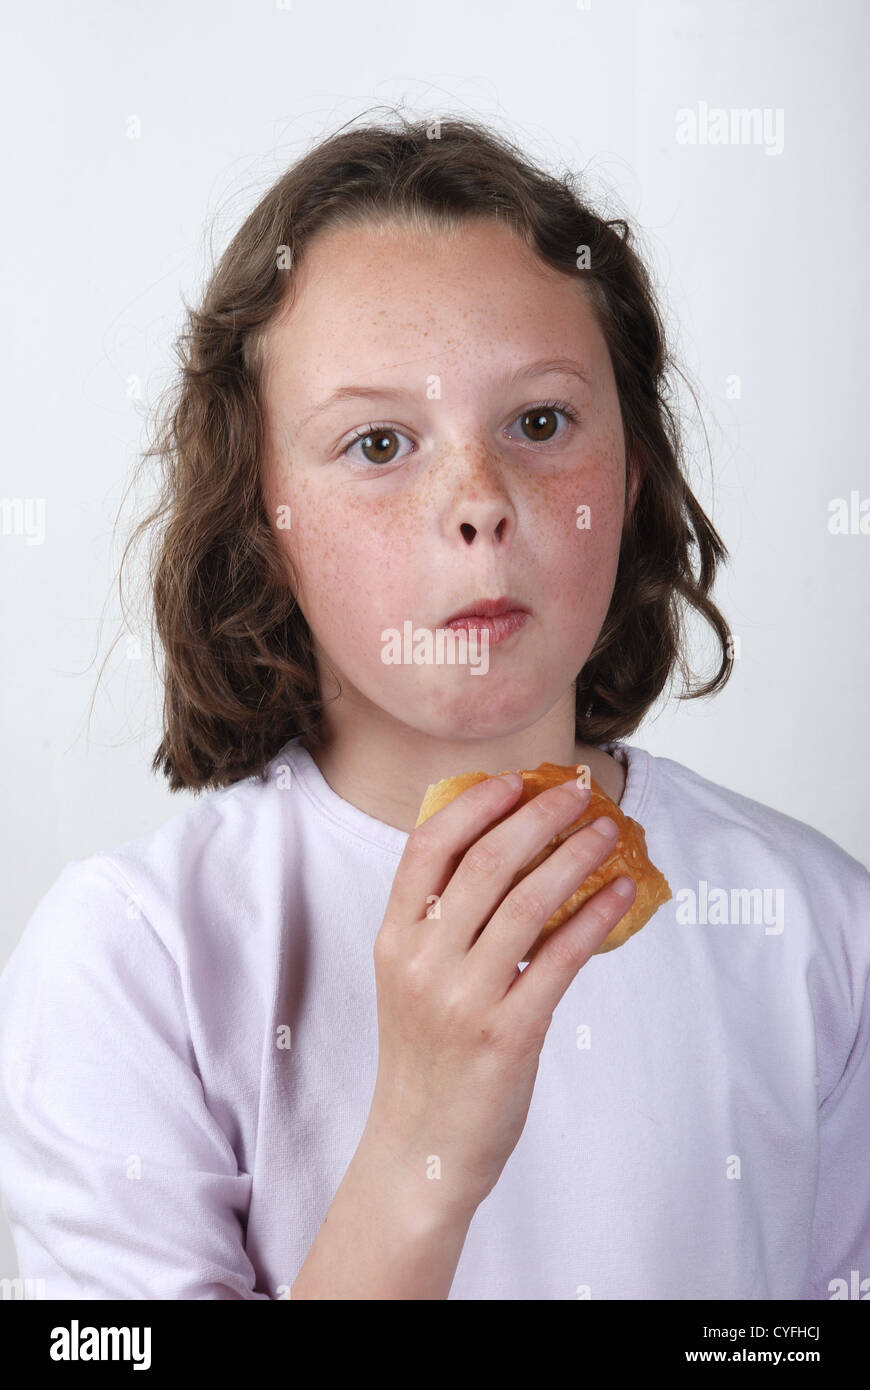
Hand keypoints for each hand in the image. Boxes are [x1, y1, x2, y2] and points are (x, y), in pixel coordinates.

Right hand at [363, 772, 636, 1221]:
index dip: (474, 804)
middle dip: (538, 816)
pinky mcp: (508, 1034)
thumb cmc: (424, 1056)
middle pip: (486, 862)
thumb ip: (441, 921)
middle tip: (577, 794)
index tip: (515, 781)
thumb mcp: (412, 978)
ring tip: (606, 832)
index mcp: (394, 939)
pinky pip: (560, 958)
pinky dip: (594, 915)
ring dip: (576, 856)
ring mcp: (463, 998)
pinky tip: (619, 893)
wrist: (418, 1148)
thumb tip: (508, 853)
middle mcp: (423, 961)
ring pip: (529, 902)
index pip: (428, 847)